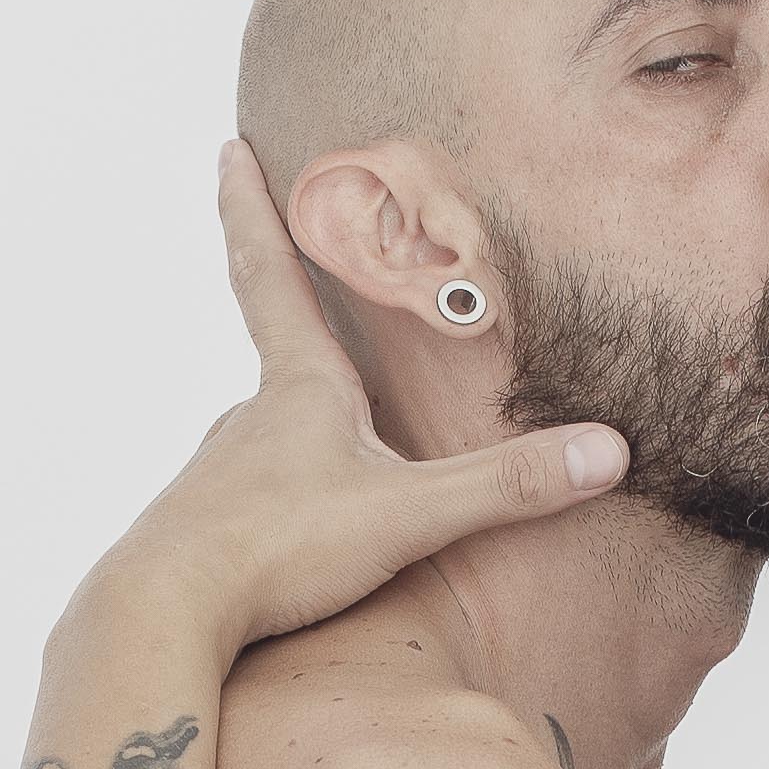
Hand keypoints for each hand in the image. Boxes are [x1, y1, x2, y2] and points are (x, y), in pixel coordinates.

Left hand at [73, 145, 632, 660]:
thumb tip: (607, 452)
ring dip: (294, 442)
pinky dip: (276, 513)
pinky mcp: (204, 536)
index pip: (271, 273)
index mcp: (297, 389)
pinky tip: (292, 549)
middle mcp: (248, 421)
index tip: (228, 151)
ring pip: (264, 442)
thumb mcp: (407, 516)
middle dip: (287, 320)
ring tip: (327, 464)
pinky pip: (250, 510)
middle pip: (271, 357)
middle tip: (281, 273)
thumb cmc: (276, 551)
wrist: (161, 617)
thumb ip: (505, 487)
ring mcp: (218, 479)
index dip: (253, 208)